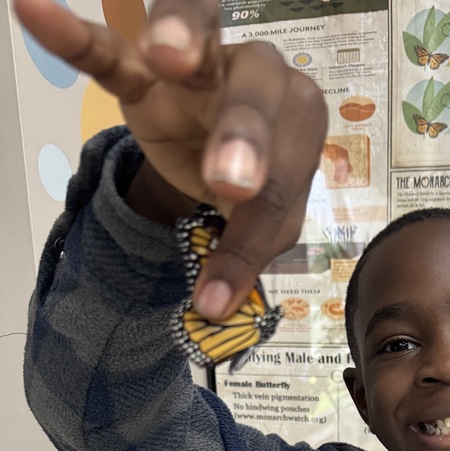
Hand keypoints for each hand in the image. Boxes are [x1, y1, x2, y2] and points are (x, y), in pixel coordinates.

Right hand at [13, 0, 327, 319]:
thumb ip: (242, 255)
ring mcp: (202, 64)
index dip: (261, 221)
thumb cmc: (256, 187)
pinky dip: (74, 37)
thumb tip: (211, 308)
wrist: (218, 162)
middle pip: (257, 89)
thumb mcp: (261, 226)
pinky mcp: (143, 71)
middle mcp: (262, 76)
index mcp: (300, 119)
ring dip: (185, 40)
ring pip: (200, 35)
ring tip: (167, 57)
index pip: (288, 169)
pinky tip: (35, 12)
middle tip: (231, 183)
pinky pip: (108, 51)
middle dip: (245, 135)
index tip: (224, 285)